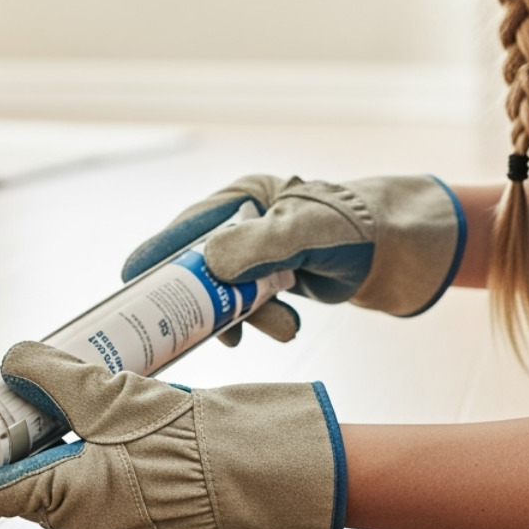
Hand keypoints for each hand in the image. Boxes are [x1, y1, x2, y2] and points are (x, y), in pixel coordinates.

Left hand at [0, 341, 346, 528]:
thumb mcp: (111, 395)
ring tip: (83, 395)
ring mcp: (111, 518)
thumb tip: (16, 359)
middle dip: (17, 440)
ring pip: (61, 475)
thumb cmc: (190, 441)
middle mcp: (82, 520)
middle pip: (23, 480)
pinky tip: (113, 416)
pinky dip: (92, 447)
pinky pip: (96, 478)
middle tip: (18, 398)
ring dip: (61, 438)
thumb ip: (55, 375)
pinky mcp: (136, 508)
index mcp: (66, 500)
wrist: (257, 465)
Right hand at [121, 175, 465, 345]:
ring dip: (245, 317)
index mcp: (243, 197)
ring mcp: (260, 252)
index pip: (186, 227)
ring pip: (227, 293)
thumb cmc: (355, 225)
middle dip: (201, 300)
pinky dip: (262, 322)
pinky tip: (282, 328)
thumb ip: (260, 245)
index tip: (127, 284)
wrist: (402, 248)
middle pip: (199, 266)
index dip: (155, 256)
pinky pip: (251, 306)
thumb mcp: (306, 230)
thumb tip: (207, 264)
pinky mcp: (276, 278)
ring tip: (281, 326)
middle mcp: (245, 222)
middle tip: (183, 331)